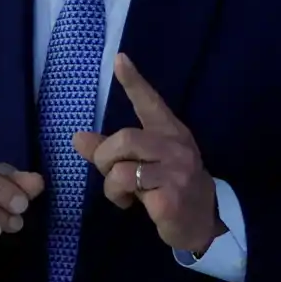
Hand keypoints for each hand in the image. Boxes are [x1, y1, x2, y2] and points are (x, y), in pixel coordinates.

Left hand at [72, 53, 223, 255]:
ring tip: (124, 194)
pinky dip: (121, 199)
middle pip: (124, 139)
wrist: (203, 222)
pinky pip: (128, 190)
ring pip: (121, 169)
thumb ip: (112, 151)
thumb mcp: (143, 164)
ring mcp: (176, 173)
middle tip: (109, 172)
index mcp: (171, 133)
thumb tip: (77, 138)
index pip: (151, 103)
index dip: (134, 82)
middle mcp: (176, 148)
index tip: (120, 59)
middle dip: (105, 157)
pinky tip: (135, 205)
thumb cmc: (170, 188)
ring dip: (111, 185)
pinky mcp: (170, 198)